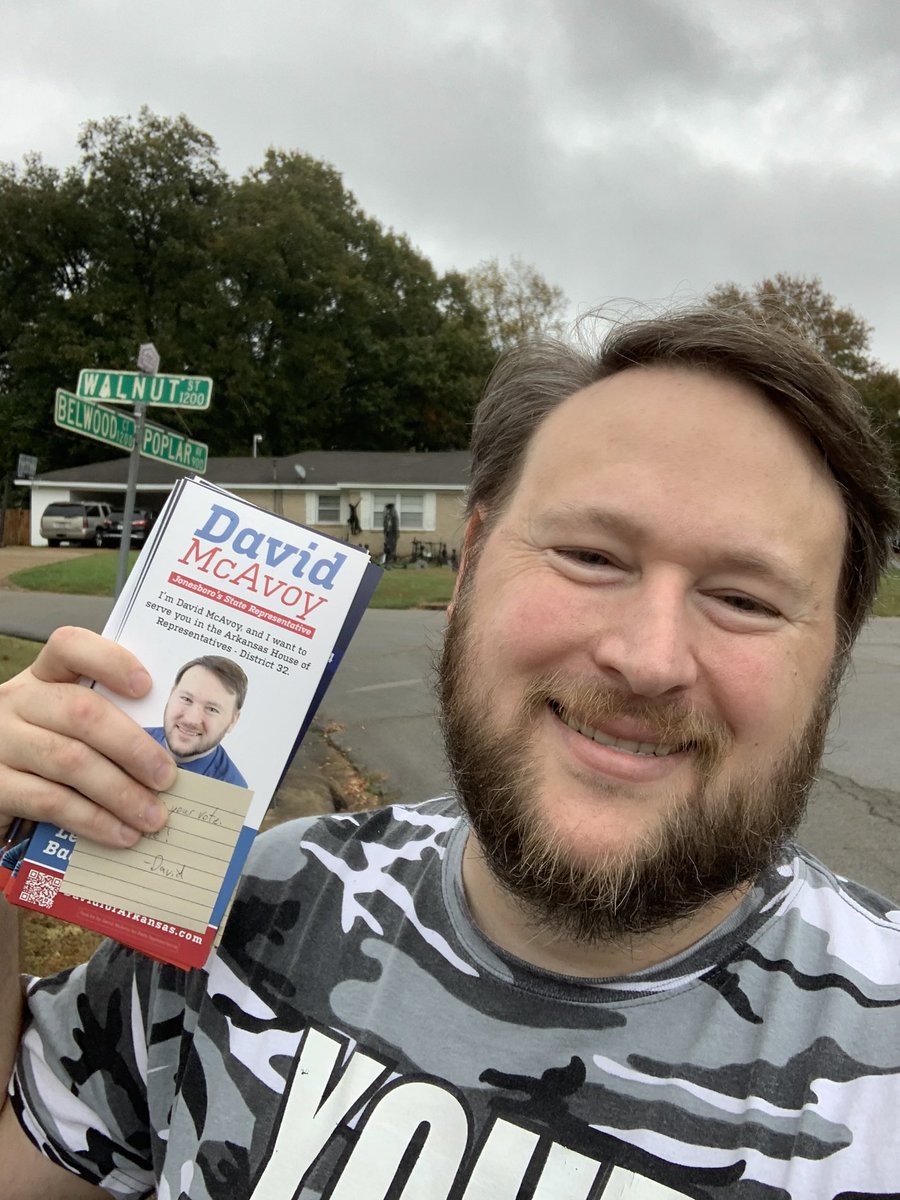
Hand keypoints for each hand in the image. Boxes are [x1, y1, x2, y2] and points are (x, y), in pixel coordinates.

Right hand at [0, 627, 176, 846]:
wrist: (0, 788)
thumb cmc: (49, 752)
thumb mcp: (70, 726)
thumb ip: (109, 722)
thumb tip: (173, 750)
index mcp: (43, 676)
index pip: (69, 646)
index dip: (110, 661)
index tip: (147, 686)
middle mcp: (17, 701)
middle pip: (81, 712)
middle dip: (133, 747)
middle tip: (167, 777)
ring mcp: (0, 742)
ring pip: (70, 761)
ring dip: (121, 792)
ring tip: (154, 816)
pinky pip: (51, 801)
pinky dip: (94, 820)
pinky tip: (122, 834)